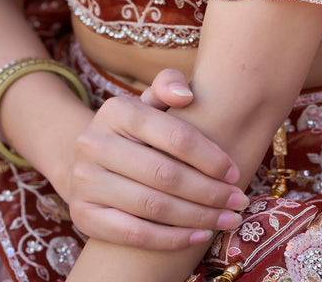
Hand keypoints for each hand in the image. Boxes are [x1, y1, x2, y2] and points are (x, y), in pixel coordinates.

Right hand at [69, 69, 247, 249]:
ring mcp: (85, 181)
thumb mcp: (150, 101)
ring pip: (153, 207)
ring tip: (227, 219)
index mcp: (116, 110)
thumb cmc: (138, 129)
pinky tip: (199, 235)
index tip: (234, 172)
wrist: (91, 160)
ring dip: (197, 217)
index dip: (210, 157)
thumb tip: (186, 95)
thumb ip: (169, 84)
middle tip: (238, 201)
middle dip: (209, 191)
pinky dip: (171, 239)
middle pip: (166, 175)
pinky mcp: (83, 214)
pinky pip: (134, 234)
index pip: (175, 135)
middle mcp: (94, 143)